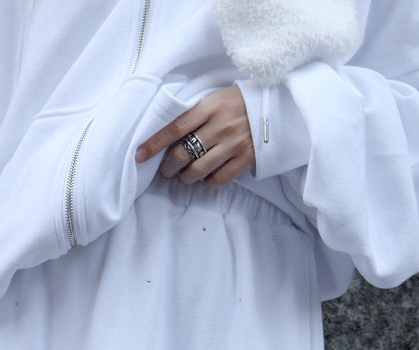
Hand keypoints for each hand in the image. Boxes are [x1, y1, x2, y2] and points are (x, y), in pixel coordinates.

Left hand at [135, 85, 254, 187]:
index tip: (139, 155)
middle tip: (166, 169)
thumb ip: (196, 113)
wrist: (278, 107)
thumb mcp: (217, 98)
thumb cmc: (241, 102)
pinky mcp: (246, 160)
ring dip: (186, 177)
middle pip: (183, 153)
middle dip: (169, 166)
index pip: (175, 127)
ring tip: (185, 175)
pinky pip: (219, 179)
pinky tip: (207, 178)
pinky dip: (208, 183)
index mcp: (210, 107)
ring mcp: (233, 144)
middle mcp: (220, 126)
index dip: (154, 143)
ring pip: (198, 170)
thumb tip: (170, 134)